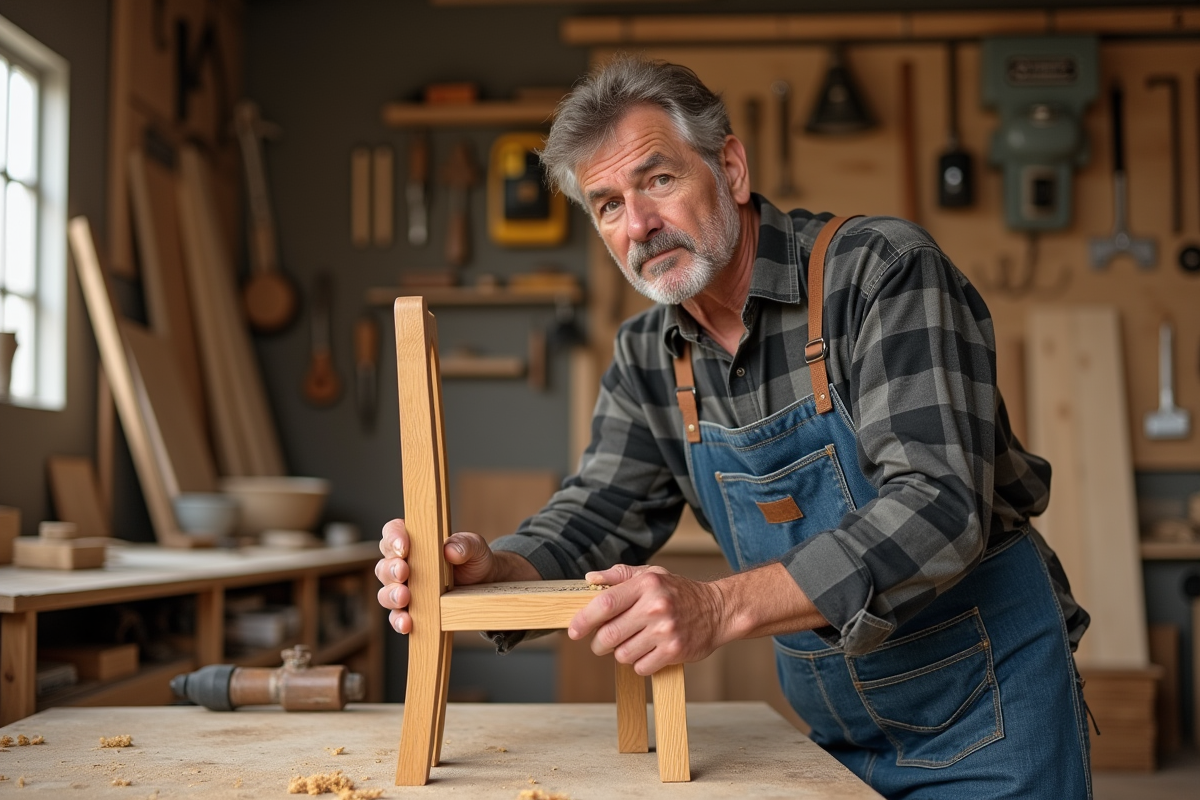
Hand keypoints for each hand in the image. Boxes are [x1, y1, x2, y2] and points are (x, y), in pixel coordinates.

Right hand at [374, 518, 496, 633]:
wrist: (484, 587)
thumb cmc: (473, 561)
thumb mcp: (475, 547)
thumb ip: (464, 544)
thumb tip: (451, 550)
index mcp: (414, 542)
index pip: (393, 532)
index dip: (393, 537)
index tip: (403, 547)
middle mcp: (404, 565)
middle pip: (384, 565)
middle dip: (391, 569)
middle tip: (403, 572)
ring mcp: (405, 590)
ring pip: (385, 592)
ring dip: (391, 595)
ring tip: (404, 598)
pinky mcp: (411, 612)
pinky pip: (397, 617)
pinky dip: (399, 620)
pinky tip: (407, 623)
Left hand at [567, 564, 729, 675]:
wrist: (717, 610)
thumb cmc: (678, 592)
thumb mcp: (651, 574)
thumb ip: (618, 575)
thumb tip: (589, 579)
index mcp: (646, 584)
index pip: (605, 603)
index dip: (584, 619)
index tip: (574, 630)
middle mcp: (655, 606)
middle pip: (609, 635)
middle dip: (598, 643)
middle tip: (601, 642)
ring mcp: (665, 630)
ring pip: (622, 654)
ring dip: (621, 653)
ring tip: (632, 643)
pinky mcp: (674, 651)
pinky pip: (640, 667)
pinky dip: (639, 663)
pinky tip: (648, 652)